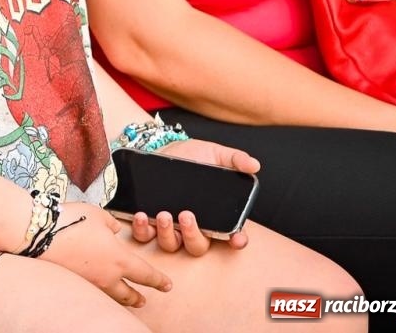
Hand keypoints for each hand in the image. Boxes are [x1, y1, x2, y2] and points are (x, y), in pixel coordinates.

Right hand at [39, 202, 171, 307]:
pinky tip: (96, 287)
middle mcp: (107, 276)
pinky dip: (99, 292)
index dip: (158, 281)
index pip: (145, 274)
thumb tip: (114, 230)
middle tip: (144, 301)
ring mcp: (89, 282)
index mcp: (119, 259)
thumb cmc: (71, 221)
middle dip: (137, 297)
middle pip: (128, 294)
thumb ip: (111, 224)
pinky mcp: (73, 282)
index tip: (167, 286)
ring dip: (120, 299)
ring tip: (124, 301)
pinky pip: (92, 291)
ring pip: (110, 296)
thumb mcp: (98, 215)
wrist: (40, 234)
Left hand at [119, 139, 255, 255]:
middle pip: (198, 246)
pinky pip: (146, 236)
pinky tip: (141, 216)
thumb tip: (254, 164)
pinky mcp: (148, 222)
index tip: (236, 238)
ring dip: (167, 234)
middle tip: (186, 216)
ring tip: (163, 215)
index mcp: (214, 215)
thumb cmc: (190, 155)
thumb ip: (234, 159)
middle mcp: (193, 225)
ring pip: (172, 244)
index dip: (236, 240)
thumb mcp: (213, 153)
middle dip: (193, 235)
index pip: (231, 235)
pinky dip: (143, 230)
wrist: (159, 149)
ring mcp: (170, 226)